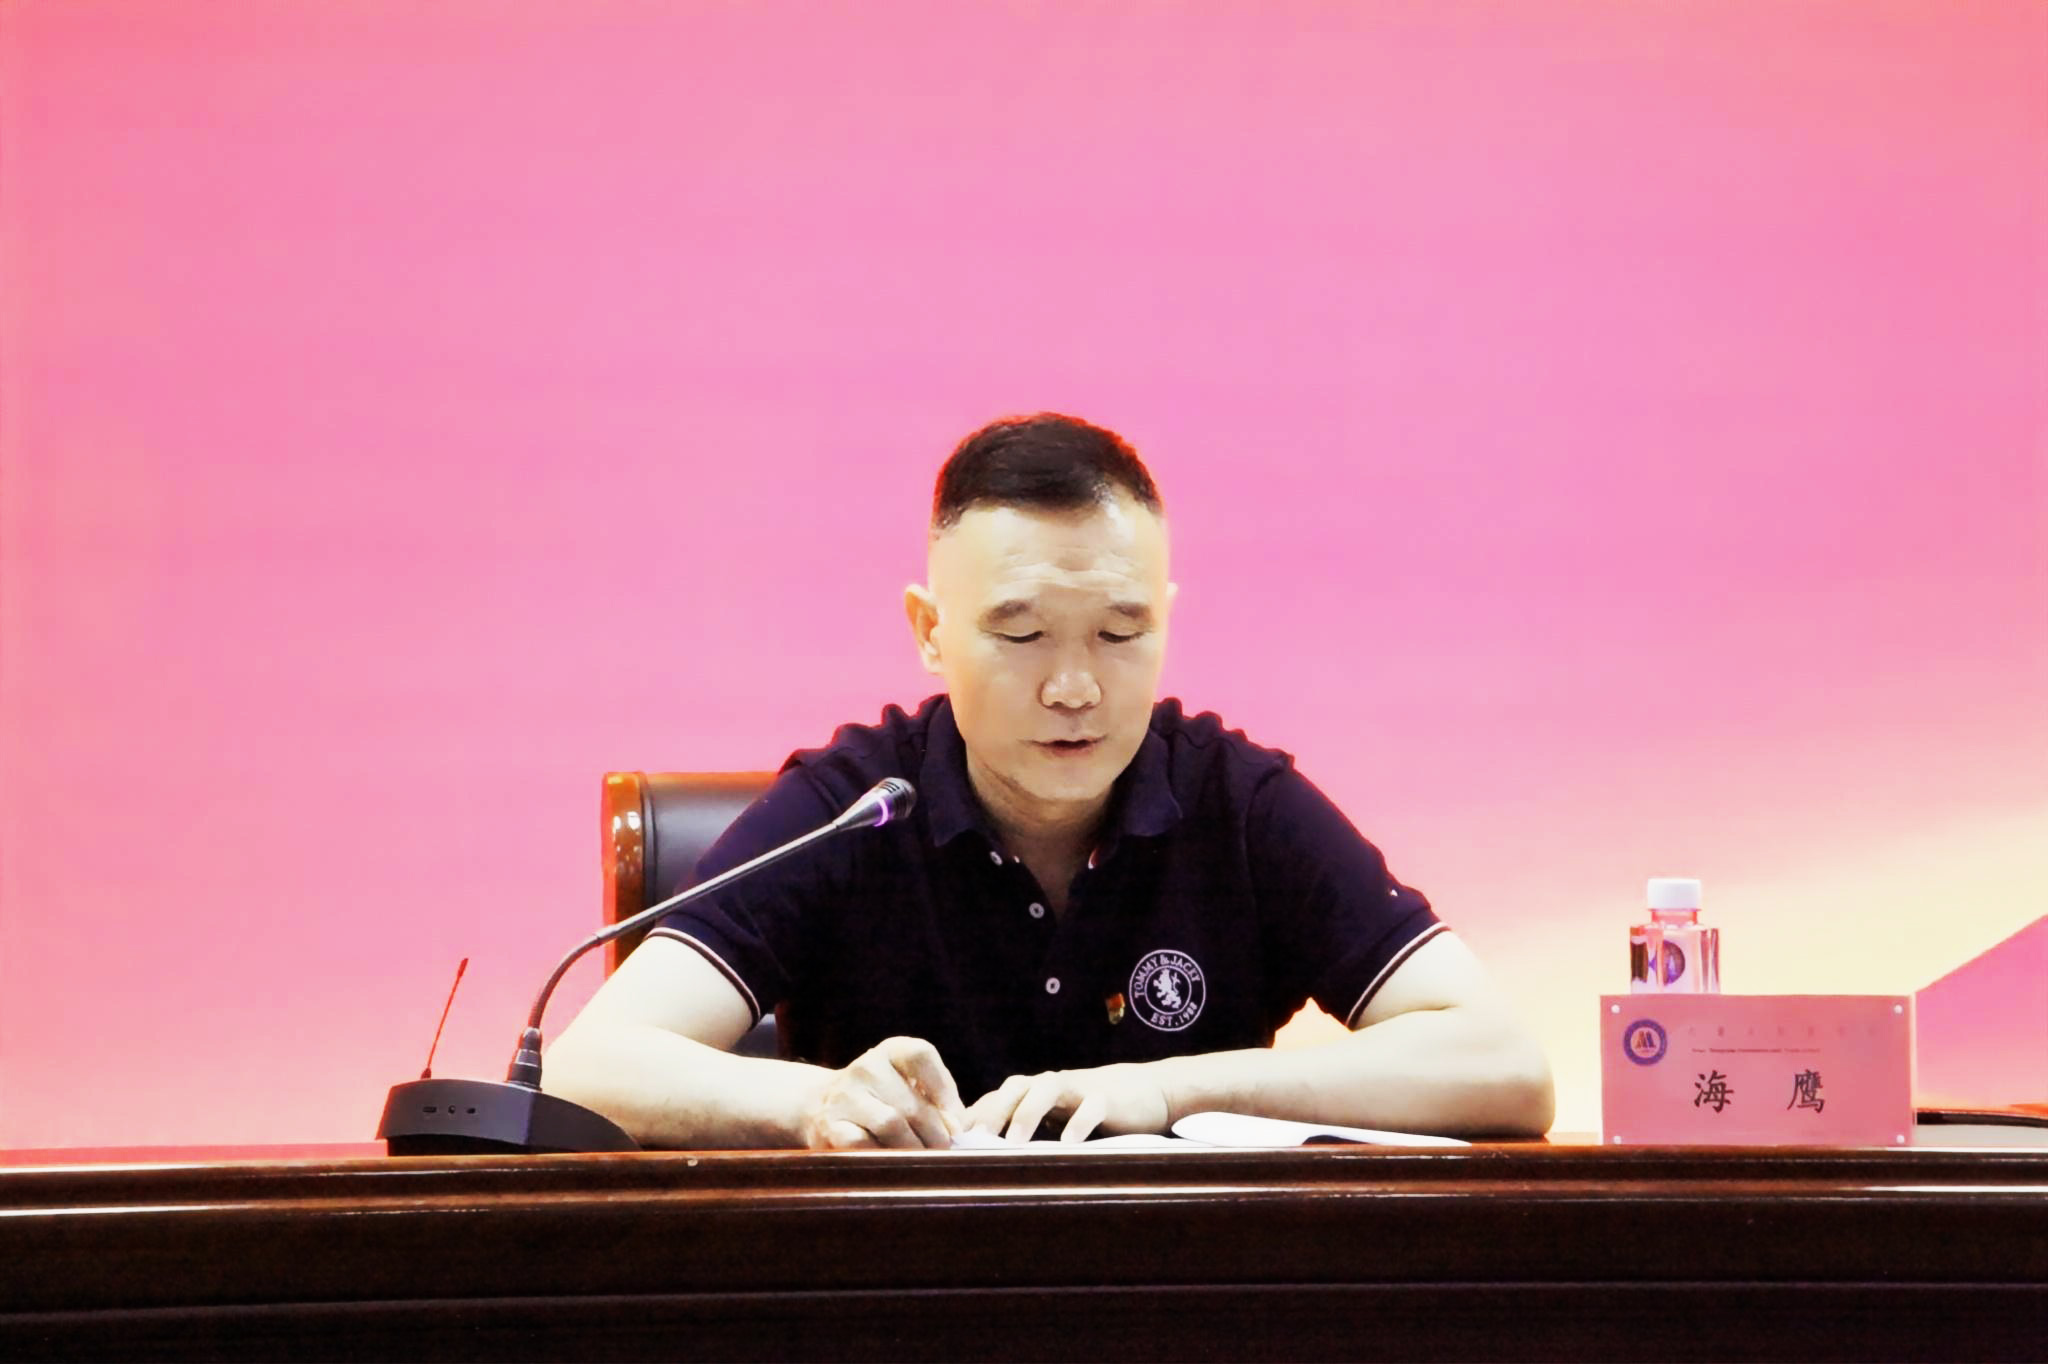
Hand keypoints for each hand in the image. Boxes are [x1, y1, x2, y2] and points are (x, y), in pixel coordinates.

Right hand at [797, 1036, 965, 1149]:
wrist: (824, 1108)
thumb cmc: (887, 1103)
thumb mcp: (914, 1090)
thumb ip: (944, 1104)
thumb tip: (969, 1124)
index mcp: (891, 1051)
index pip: (920, 1055)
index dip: (943, 1088)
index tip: (956, 1119)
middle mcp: (866, 1067)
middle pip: (912, 1103)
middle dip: (936, 1134)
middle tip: (945, 1152)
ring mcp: (845, 1095)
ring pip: (890, 1124)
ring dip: (913, 1148)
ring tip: (923, 1161)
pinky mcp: (830, 1125)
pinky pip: (864, 1144)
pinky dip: (884, 1157)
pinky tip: (892, 1162)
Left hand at [964, 1063, 1171, 1142]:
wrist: (1146, 1090)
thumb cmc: (1091, 1110)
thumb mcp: (1055, 1122)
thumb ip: (1025, 1135)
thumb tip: (984, 1167)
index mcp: (1033, 1092)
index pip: (995, 1099)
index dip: (972, 1117)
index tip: (949, 1142)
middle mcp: (1049, 1086)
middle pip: (1013, 1089)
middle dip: (991, 1112)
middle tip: (972, 1139)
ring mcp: (1078, 1088)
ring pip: (1046, 1089)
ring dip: (1027, 1113)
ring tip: (1014, 1142)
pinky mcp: (1106, 1096)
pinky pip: (1090, 1106)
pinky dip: (1079, 1123)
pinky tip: (1069, 1144)